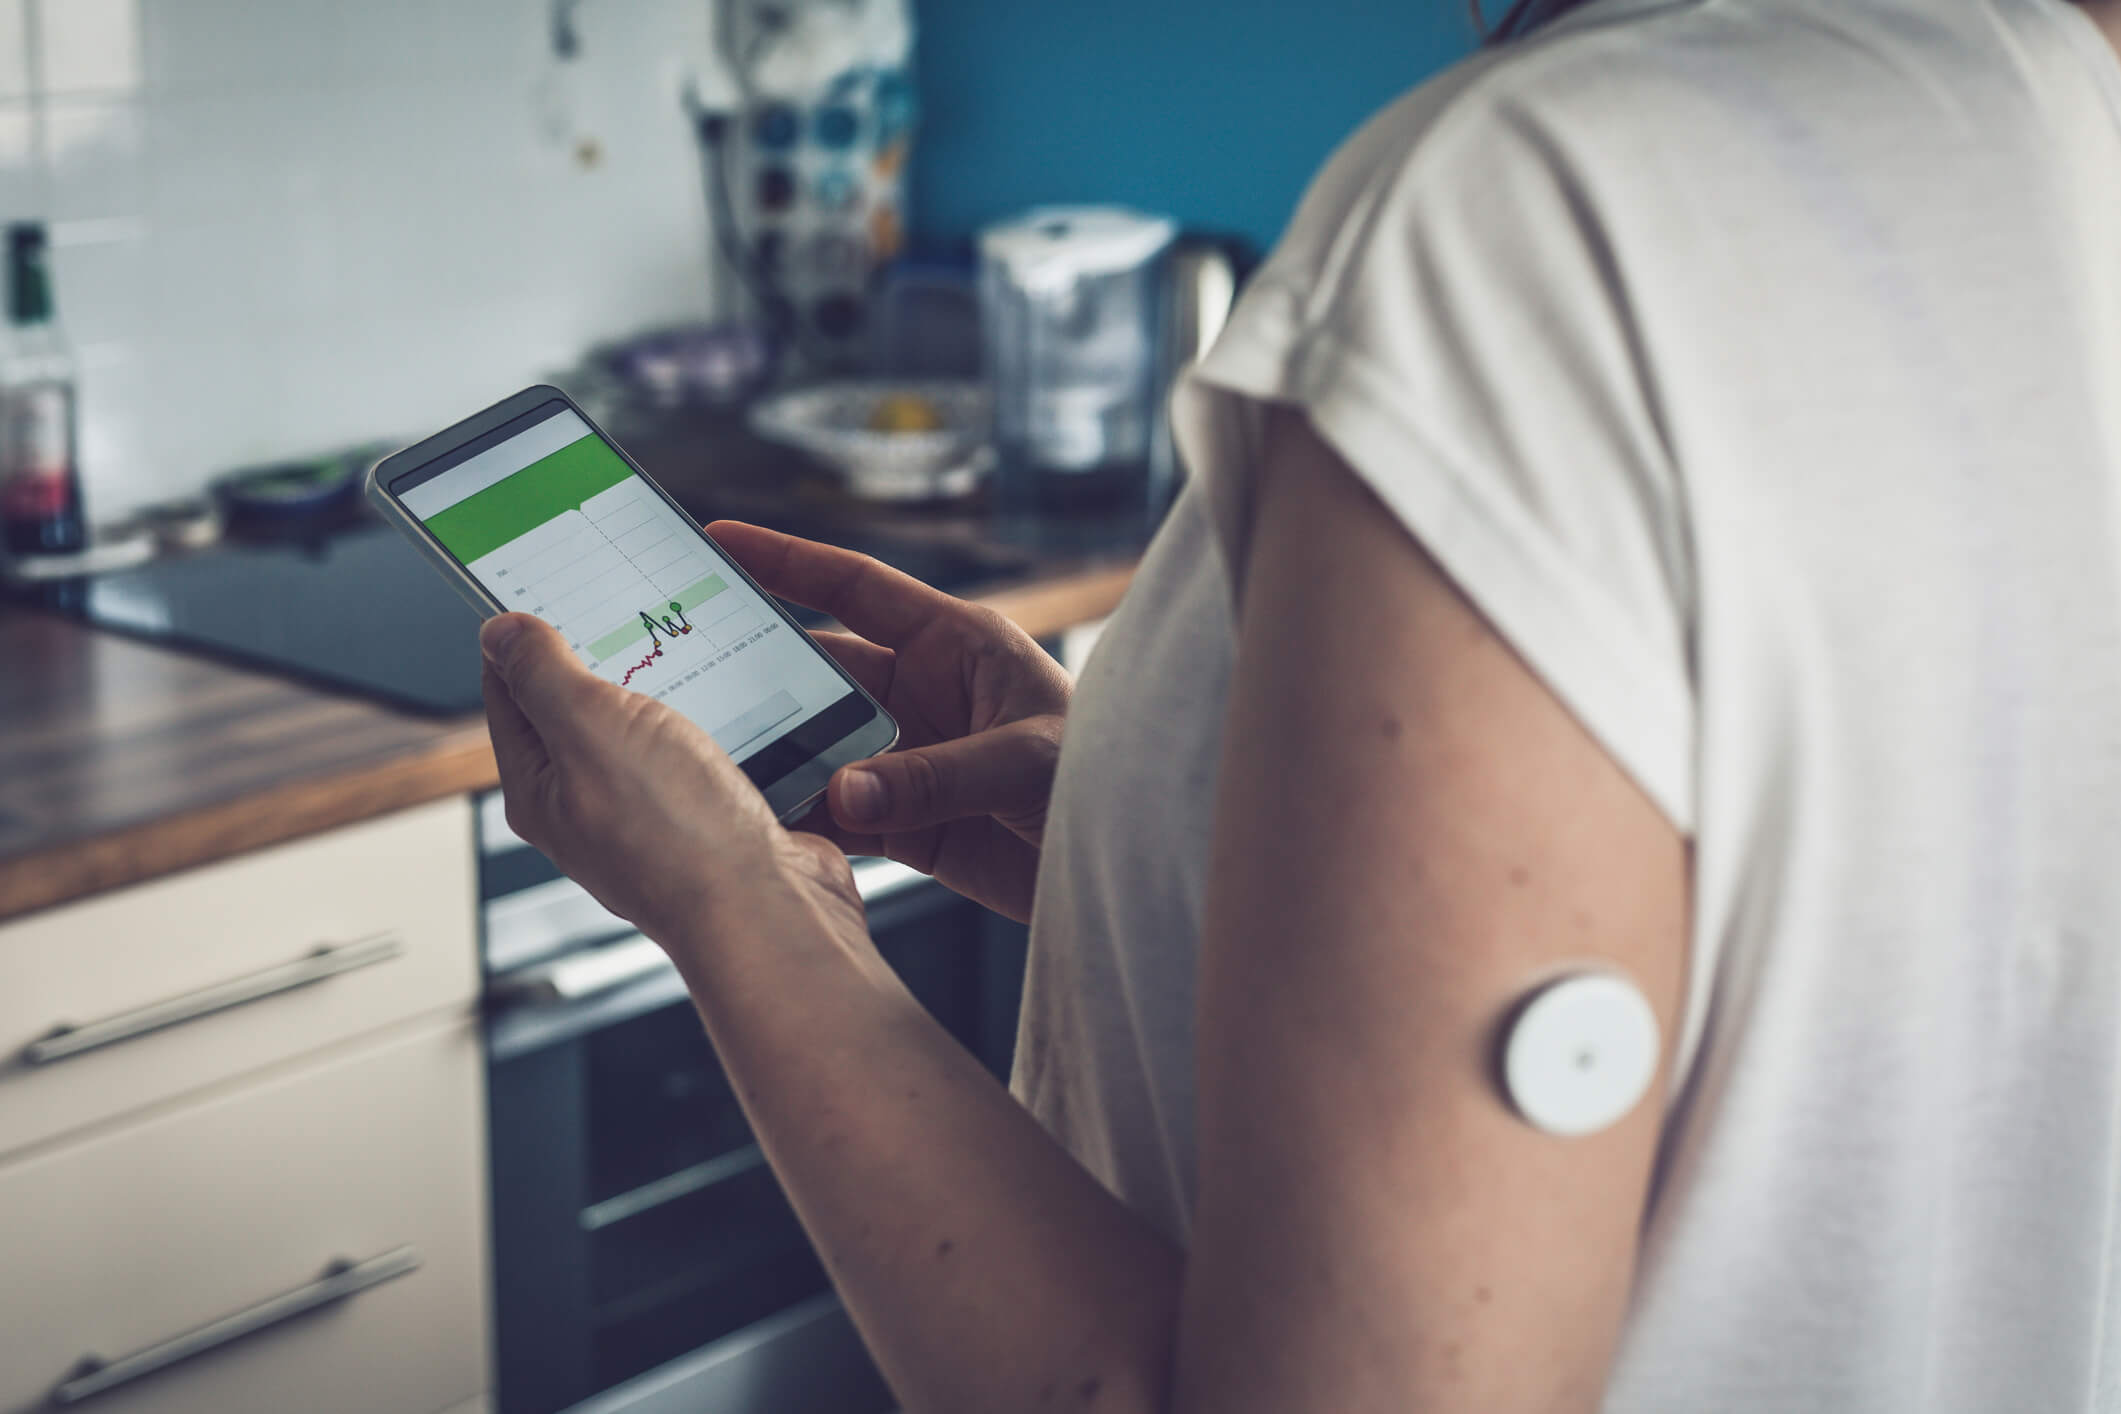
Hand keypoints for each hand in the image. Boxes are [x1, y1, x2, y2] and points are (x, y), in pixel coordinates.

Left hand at [478, 613, 864, 952]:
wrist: (770, 910)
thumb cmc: (677, 836)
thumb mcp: (591, 728)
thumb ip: (543, 674)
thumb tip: (501, 632)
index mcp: (541, 788)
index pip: (511, 692)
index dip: (526, 635)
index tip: (555, 586)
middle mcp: (592, 807)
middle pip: (585, 707)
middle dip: (611, 653)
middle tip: (637, 607)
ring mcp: (657, 817)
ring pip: (657, 727)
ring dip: (679, 688)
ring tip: (700, 653)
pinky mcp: (716, 821)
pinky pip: (714, 753)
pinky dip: (727, 722)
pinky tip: (747, 702)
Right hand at [710, 521, 1070, 922]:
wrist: (1140, 863)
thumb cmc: (1108, 780)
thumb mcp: (1026, 763)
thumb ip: (935, 775)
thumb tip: (844, 790)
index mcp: (958, 644)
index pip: (858, 589)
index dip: (788, 563)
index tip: (721, 540)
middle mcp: (926, 695)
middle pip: (822, 673)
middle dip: (758, 672)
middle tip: (684, 668)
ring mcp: (912, 760)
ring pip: (820, 746)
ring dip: (773, 755)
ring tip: (708, 757)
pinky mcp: (911, 826)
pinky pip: (839, 814)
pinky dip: (801, 820)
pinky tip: (758, 823)